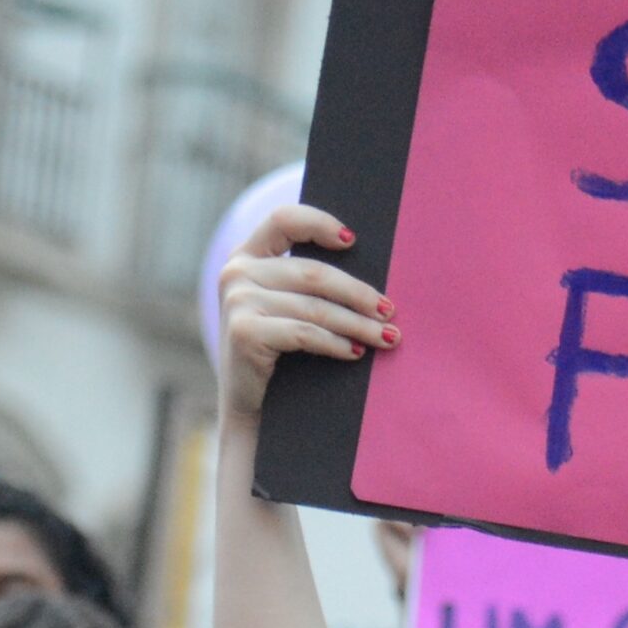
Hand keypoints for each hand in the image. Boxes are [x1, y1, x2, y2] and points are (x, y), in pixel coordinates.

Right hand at [215, 204, 397, 426]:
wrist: (250, 407)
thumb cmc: (280, 354)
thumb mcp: (287, 307)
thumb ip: (308, 283)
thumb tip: (373, 282)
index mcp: (247, 256)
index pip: (284, 220)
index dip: (320, 222)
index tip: (354, 241)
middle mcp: (237, 272)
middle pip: (313, 273)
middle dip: (359, 294)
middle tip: (390, 311)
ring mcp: (237, 301)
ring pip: (315, 307)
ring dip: (357, 325)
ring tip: (387, 337)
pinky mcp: (244, 332)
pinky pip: (305, 333)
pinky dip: (336, 343)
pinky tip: (355, 352)